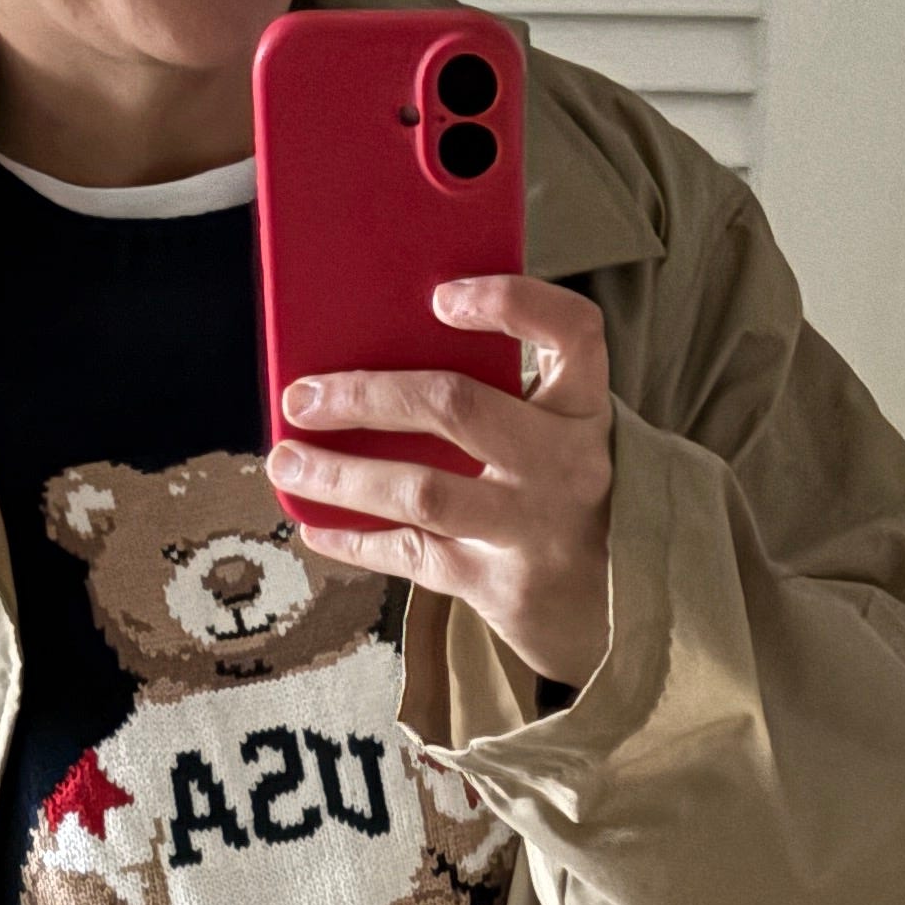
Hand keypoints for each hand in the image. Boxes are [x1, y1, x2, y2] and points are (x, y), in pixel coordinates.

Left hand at [266, 272, 612, 694]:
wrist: (618, 608)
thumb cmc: (564, 495)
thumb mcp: (560, 433)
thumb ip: (504, 393)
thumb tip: (384, 344)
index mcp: (583, 408)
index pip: (572, 332)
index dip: (510, 303)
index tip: (441, 296)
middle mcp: (564, 464)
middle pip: (459, 408)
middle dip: (368, 396)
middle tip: (305, 395)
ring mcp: (531, 528)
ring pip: (423, 492)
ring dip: (342, 475)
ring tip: (286, 460)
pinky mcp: (499, 584)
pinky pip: (411, 554)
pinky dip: (354, 541)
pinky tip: (314, 524)